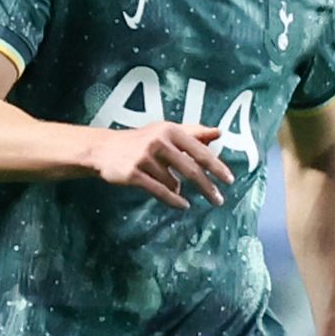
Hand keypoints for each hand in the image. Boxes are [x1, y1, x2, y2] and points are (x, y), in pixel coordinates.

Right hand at [86, 121, 230, 207]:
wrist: (104, 149)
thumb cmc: (141, 140)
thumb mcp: (165, 131)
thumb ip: (193, 132)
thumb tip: (219, 133)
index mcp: (170, 130)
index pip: (199, 151)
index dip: (216, 167)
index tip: (230, 180)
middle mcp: (159, 142)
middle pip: (191, 170)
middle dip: (207, 187)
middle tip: (218, 200)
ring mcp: (145, 158)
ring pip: (173, 182)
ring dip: (178, 190)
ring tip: (175, 190)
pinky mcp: (134, 174)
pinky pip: (160, 191)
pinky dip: (174, 200)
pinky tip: (183, 205)